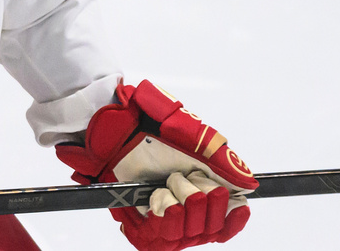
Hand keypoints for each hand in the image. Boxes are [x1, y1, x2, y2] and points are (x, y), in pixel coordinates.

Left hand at [55, 80, 257, 250]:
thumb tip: (250, 184)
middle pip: (209, 228)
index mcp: (202, 193)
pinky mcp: (141, 226)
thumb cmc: (152, 129)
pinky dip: (160, 216)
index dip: (233, 219)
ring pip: (187, 233)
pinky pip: (158, 238)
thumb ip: (223, 161)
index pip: (226, 225)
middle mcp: (185, 212)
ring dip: (177, 204)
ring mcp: (164, 220)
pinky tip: (156, 199)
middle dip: (200, 199)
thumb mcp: (193, 137)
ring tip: (164, 184)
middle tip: (181, 176)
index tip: (236, 205)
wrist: (115, 127)